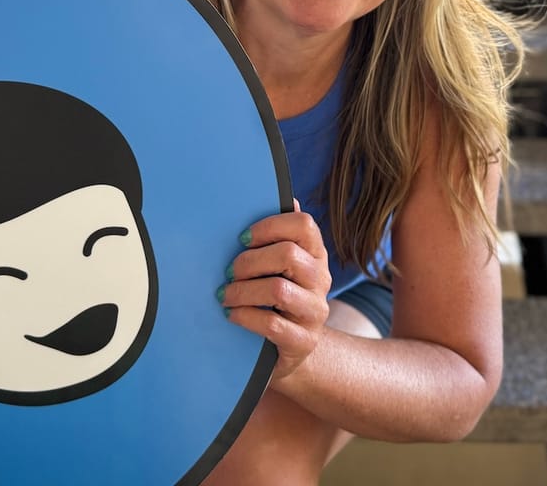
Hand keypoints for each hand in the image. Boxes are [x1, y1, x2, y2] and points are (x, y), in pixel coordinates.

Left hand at [220, 204, 331, 380]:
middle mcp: (320, 280)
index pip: (304, 225)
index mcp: (314, 254)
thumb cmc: (277, 298)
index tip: (242, 237)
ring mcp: (315, 312)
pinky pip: (273, 324)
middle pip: (288, 255)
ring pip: (279, 289)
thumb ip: (278, 235)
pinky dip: (245, 316)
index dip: (270, 225)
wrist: (291, 351)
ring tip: (225, 295)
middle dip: (249, 261)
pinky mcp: (304, 342)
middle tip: (229, 272)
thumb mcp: (279, 266)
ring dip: (243, 290)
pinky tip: (232, 315)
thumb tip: (285, 196)